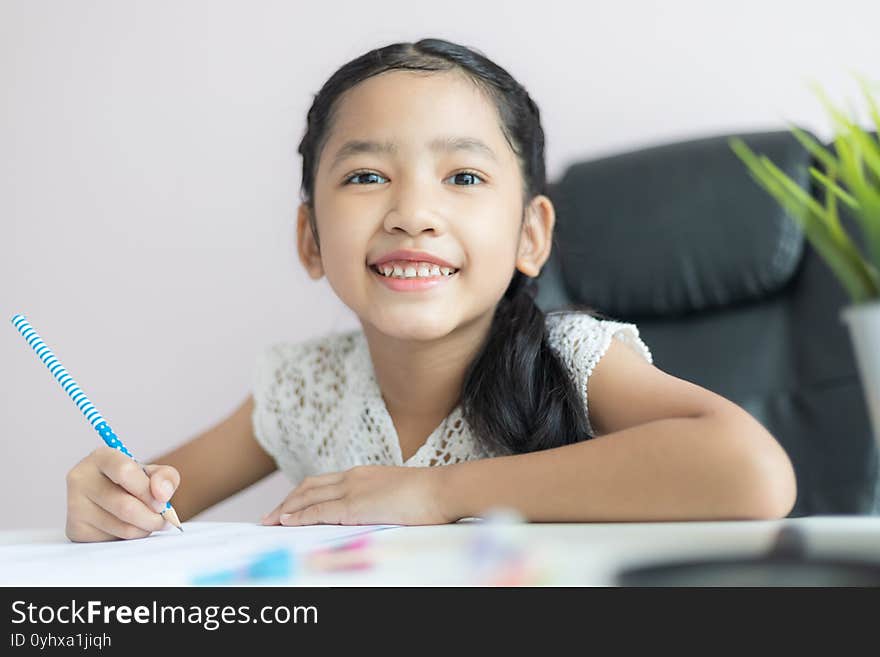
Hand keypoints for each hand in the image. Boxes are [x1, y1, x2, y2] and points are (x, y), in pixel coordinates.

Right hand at [65, 445, 180, 541]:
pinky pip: (113, 540)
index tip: (163, 503)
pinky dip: (131, 537)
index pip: (124, 471)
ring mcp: (74, 505)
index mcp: (101, 457)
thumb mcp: (153, 474)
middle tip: (164, 519)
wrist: (109, 502)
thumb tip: (162, 495)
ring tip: (149, 522)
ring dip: (145, 529)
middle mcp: (81, 479)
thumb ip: (165, 477)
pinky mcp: (76, 529)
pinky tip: (130, 527)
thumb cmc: (134, 483)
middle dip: (152, 517)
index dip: (148, 491)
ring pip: (122, 527)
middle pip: (124, 505)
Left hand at [260, 465, 451, 526]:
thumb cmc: (429, 496)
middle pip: (308, 487)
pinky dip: (299, 516)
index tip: (288, 506)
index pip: (323, 482)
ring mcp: (353, 490)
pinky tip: (286, 523)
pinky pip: (319, 511)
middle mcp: (353, 477)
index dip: (301, 494)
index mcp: (363, 474)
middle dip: (286, 502)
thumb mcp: (397, 495)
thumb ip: (379, 502)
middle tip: (268, 516)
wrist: (443, 490)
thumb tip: (372, 514)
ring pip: (308, 497)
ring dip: (285, 509)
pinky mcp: (355, 506)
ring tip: (269, 521)